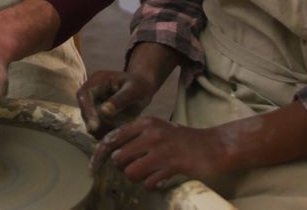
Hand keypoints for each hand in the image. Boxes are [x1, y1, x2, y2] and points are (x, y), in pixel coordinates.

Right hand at [77, 71, 158, 137]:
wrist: (143, 90)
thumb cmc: (139, 86)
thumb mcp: (133, 90)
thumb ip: (120, 99)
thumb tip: (104, 112)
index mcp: (97, 80)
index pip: (83, 95)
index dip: (87, 111)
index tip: (94, 126)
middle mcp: (91, 92)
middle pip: (84, 111)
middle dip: (95, 124)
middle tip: (110, 133)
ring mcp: (93, 105)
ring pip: (90, 122)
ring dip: (102, 129)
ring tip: (120, 127)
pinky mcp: (97, 116)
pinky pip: (98, 128)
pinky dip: (106, 132)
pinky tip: (119, 129)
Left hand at [91, 117, 231, 189]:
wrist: (212, 146)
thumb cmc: (182, 140)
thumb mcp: (157, 129)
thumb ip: (135, 136)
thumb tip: (109, 151)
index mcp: (146, 123)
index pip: (111, 138)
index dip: (99, 155)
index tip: (93, 168)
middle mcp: (151, 134)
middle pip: (118, 158)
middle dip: (123, 168)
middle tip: (136, 168)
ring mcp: (162, 150)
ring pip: (131, 172)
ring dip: (137, 177)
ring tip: (149, 174)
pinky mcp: (172, 165)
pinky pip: (148, 182)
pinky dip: (151, 184)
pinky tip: (160, 179)